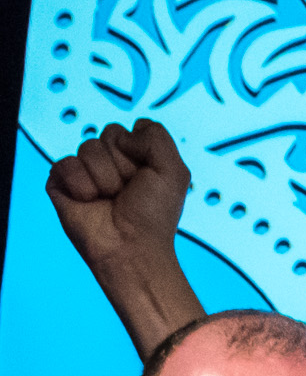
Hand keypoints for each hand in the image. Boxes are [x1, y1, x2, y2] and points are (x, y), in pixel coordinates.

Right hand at [47, 119, 188, 273]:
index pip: (129, 129)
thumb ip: (157, 136)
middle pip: (108, 134)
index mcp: (137, 157)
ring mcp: (85, 171)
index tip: (147, 178)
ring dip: (105, 178)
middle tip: (128, 191)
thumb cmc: (153, 216)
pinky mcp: (61, 182)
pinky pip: (65, 163)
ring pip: (88, 148)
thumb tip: (128, 130)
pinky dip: (82, 185)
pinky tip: (90, 202)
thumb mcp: (174, 171)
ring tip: (111, 199)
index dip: (139, 151)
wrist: (131, 246)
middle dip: (123, 165)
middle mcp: (111, 161)